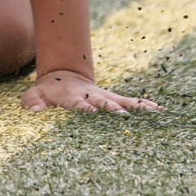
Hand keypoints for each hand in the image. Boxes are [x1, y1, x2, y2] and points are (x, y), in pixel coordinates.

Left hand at [21, 69, 159, 113]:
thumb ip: (32, 101)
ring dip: (137, 108)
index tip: (91, 113)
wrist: (64, 78)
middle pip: (105, 104)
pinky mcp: (116, 99)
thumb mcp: (35, 95)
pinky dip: (146, 106)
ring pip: (123, 102)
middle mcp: (93, 97)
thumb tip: (33, 110)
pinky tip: (162, 111)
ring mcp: (106, 98)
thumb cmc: (49, 92)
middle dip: (113, 110)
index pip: (78, 104)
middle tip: (124, 117)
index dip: (84, 108)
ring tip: (154, 114)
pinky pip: (133, 102)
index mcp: (73, 98)